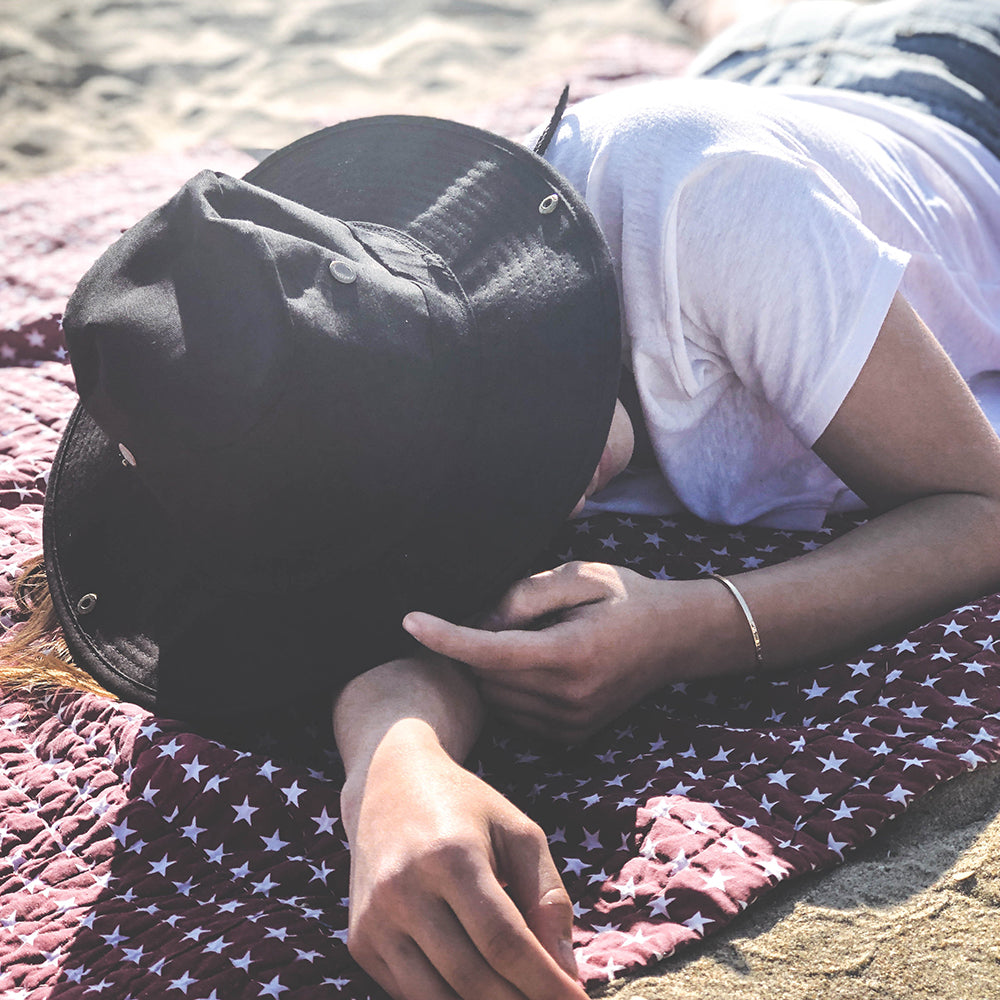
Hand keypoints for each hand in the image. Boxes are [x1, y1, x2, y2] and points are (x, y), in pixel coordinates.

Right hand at [342, 721, 586, 999]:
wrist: (386, 784)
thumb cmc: (465, 808)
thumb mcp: (518, 832)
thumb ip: (548, 896)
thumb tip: (567, 972)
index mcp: (451, 855)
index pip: (503, 940)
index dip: (544, 982)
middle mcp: (404, 889)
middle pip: (472, 977)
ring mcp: (375, 919)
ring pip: (436, 998)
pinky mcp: (361, 941)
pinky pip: (409, 993)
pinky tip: (481, 992)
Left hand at [404, 562, 701, 741]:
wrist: (675, 638)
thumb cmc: (624, 597)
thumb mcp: (579, 576)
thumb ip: (525, 595)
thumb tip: (480, 622)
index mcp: (571, 652)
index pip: (489, 651)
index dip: (444, 636)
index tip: (409, 621)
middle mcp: (569, 697)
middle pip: (487, 675)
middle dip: (475, 646)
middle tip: (498, 616)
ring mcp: (571, 723)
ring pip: (496, 698)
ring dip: (492, 670)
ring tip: (528, 640)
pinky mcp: (571, 737)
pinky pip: (515, 715)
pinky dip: (510, 690)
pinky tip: (536, 666)